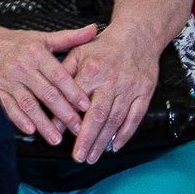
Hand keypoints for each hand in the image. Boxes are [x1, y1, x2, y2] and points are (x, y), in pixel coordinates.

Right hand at [0, 15, 95, 144]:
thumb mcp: (42, 37)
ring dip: (43, 122)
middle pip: (47, 93)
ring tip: (57, 138)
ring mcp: (8, 80)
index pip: (58, 75)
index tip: (85, 105)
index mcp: (36, 54)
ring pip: (29, 104)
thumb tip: (94, 30)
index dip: (73, 91)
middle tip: (78, 128)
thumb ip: (69, 38)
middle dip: (64, 112)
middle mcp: (22, 67)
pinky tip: (30, 129)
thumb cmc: (15, 43)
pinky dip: (18, 119)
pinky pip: (8, 106)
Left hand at [59, 26, 161, 162]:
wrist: (137, 36)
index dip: (66, 118)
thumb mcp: (78, 52)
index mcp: (91, 71)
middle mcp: (111, 81)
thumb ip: (63, 73)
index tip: (57, 135)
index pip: (76, 99)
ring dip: (104, 141)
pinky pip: (135, 117)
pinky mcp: (145, 92)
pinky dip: (126, 134)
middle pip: (98, 115)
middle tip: (79, 157)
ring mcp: (130, 88)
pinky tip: (116, 146)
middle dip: (87, 138)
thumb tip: (49, 96)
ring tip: (94, 156)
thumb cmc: (102, 46)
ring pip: (116, 120)